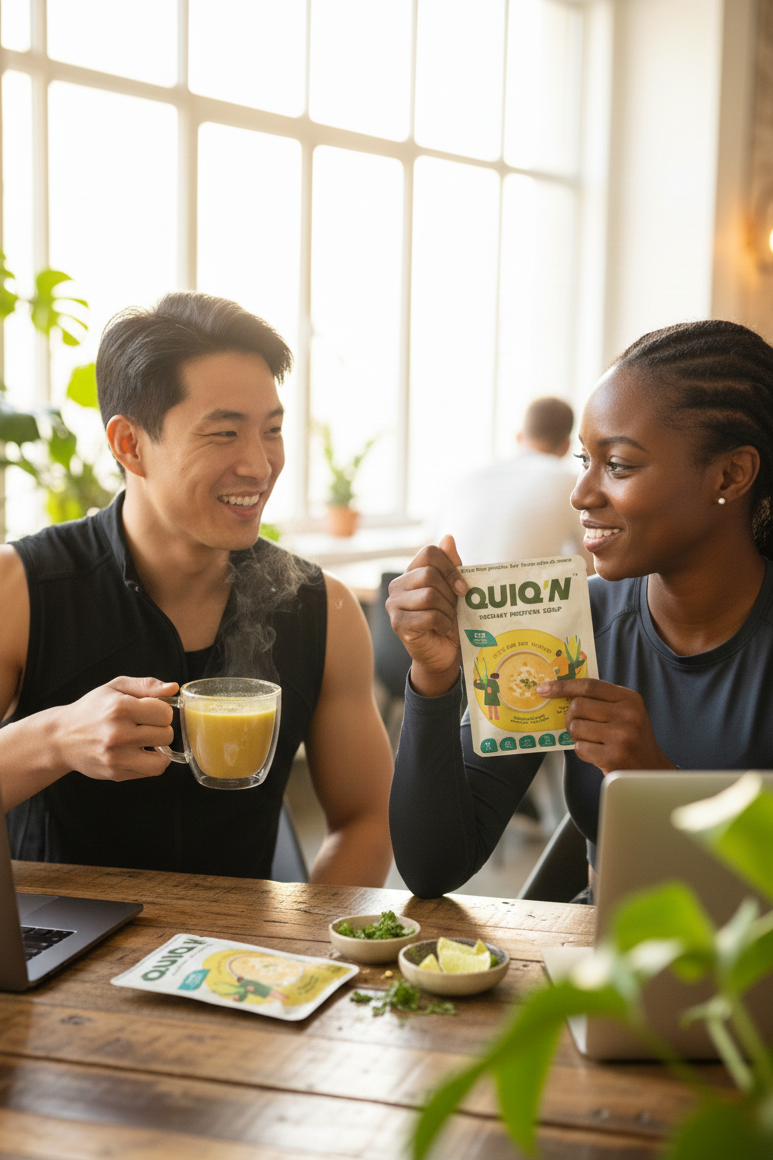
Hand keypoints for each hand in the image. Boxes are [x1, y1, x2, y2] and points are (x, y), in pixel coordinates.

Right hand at [51, 676, 178, 782]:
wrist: (61, 737)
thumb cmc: (91, 709)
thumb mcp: (115, 687)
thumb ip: (147, 686)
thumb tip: (173, 688)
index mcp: (120, 708)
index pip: (165, 714)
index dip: (161, 711)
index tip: (150, 711)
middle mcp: (118, 734)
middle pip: (166, 735)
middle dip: (160, 729)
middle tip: (145, 726)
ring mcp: (117, 757)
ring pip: (163, 760)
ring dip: (160, 750)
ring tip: (146, 742)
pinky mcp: (116, 774)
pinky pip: (150, 772)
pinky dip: (149, 762)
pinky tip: (137, 752)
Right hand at [386, 535, 467, 696]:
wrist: (443, 653)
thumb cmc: (449, 619)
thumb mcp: (455, 590)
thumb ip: (452, 565)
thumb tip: (448, 537)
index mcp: (411, 572)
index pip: (430, 553)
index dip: (450, 568)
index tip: (463, 588)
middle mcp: (398, 585)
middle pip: (429, 575)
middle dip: (450, 594)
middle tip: (454, 609)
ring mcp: (394, 604)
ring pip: (430, 596)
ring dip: (447, 611)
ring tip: (447, 620)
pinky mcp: (398, 623)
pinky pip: (429, 616)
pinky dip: (443, 624)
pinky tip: (441, 630)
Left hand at [535, 678, 675, 775]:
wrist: (650, 769)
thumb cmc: (631, 738)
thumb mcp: (625, 711)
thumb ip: (601, 700)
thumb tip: (562, 692)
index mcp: (629, 698)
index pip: (589, 686)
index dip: (563, 686)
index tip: (544, 689)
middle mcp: (628, 714)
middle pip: (578, 706)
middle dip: (571, 717)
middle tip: (578, 726)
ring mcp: (621, 735)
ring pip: (576, 727)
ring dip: (577, 736)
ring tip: (591, 740)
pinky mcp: (613, 756)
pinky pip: (580, 748)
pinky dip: (583, 751)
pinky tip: (597, 753)